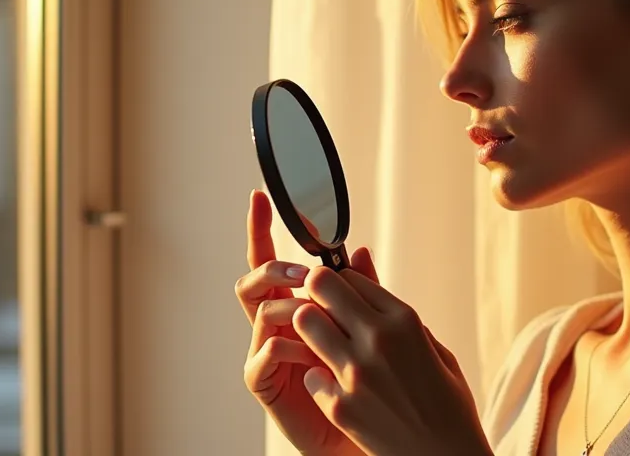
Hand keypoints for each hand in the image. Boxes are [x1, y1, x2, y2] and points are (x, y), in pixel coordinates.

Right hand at [236, 190, 376, 455]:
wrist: (372, 433)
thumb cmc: (372, 382)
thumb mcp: (373, 328)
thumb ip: (363, 291)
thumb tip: (359, 249)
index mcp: (301, 301)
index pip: (277, 258)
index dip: (262, 227)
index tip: (260, 198)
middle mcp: (278, 321)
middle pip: (255, 277)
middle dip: (270, 261)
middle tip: (298, 267)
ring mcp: (268, 349)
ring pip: (260, 308)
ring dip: (287, 303)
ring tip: (312, 311)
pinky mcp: (266, 381)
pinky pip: (263, 354)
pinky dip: (285, 345)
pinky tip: (309, 351)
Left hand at [294, 262, 491, 455]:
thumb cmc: (445, 402)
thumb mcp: (429, 345)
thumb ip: (390, 305)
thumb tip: (361, 260)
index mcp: (406, 321)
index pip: (351, 276)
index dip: (341, 281)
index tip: (339, 291)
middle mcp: (379, 339)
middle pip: (321, 286)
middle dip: (316, 292)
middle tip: (318, 306)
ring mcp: (356, 373)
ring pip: (305, 322)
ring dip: (310, 329)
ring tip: (322, 343)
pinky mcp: (339, 405)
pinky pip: (309, 373)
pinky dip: (318, 378)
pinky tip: (334, 387)